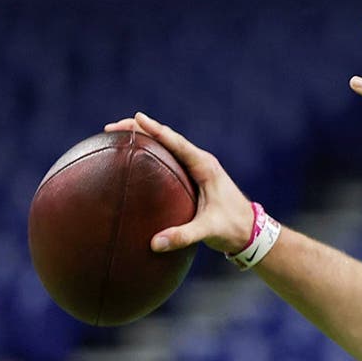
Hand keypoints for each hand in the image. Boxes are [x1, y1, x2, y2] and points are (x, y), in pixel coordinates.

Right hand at [104, 112, 254, 253]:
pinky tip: (133, 158)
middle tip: (111, 127)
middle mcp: (200, 162)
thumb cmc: (232, 227)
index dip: (156, 129)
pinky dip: (150, 152)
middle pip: (167, 138)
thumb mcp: (209, 231)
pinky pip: (168, 158)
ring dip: (144, 138)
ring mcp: (196, 168)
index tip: (137, 117)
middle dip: (140, 129)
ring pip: (167, 145)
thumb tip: (155, 243)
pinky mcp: (193, 177)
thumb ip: (184, 236)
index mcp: (205, 166)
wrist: (250, 231)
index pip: (177, 143)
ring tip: (116, 135)